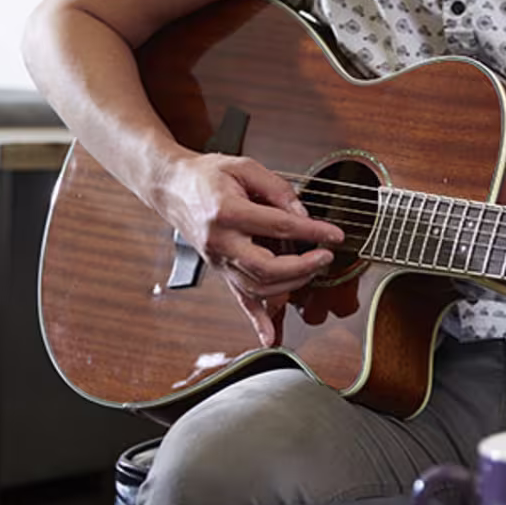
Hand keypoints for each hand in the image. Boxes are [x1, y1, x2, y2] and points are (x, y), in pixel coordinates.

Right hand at [152, 152, 343, 347]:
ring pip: (257, 287)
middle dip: (303, 267)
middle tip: (325, 256)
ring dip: (291, 285)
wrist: (171, 186)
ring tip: (313, 270)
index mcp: (227, 212)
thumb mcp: (244, 167)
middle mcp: (221, 242)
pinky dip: (256, 321)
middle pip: (266, 267)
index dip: (312, 232)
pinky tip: (270, 337)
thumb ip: (277, 189)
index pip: (278, 226)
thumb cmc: (206, 175)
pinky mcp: (219, 270)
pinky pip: (239, 299)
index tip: (334, 235)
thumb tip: (303, 214)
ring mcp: (219, 260)